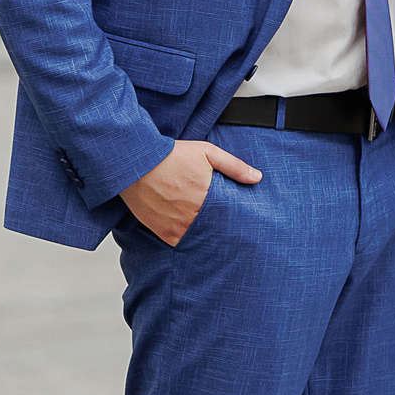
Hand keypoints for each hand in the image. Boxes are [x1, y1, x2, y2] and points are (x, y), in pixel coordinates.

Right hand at [120, 140, 262, 246]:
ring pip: (198, 237)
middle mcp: (191, 216)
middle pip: (214, 229)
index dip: (234, 219)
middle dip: (220, 228)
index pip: (228, 217)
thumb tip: (257, 177)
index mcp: (206, 199)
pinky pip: (179, 242)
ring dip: (203, 234)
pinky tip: (189, 230)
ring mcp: (175, 226)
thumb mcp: (208, 153)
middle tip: (227, 229)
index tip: (241, 222)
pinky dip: (186, 238)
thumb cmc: (172, 156)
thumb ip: (234, 167)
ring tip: (207, 227)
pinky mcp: (162, 232)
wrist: (137, 164)